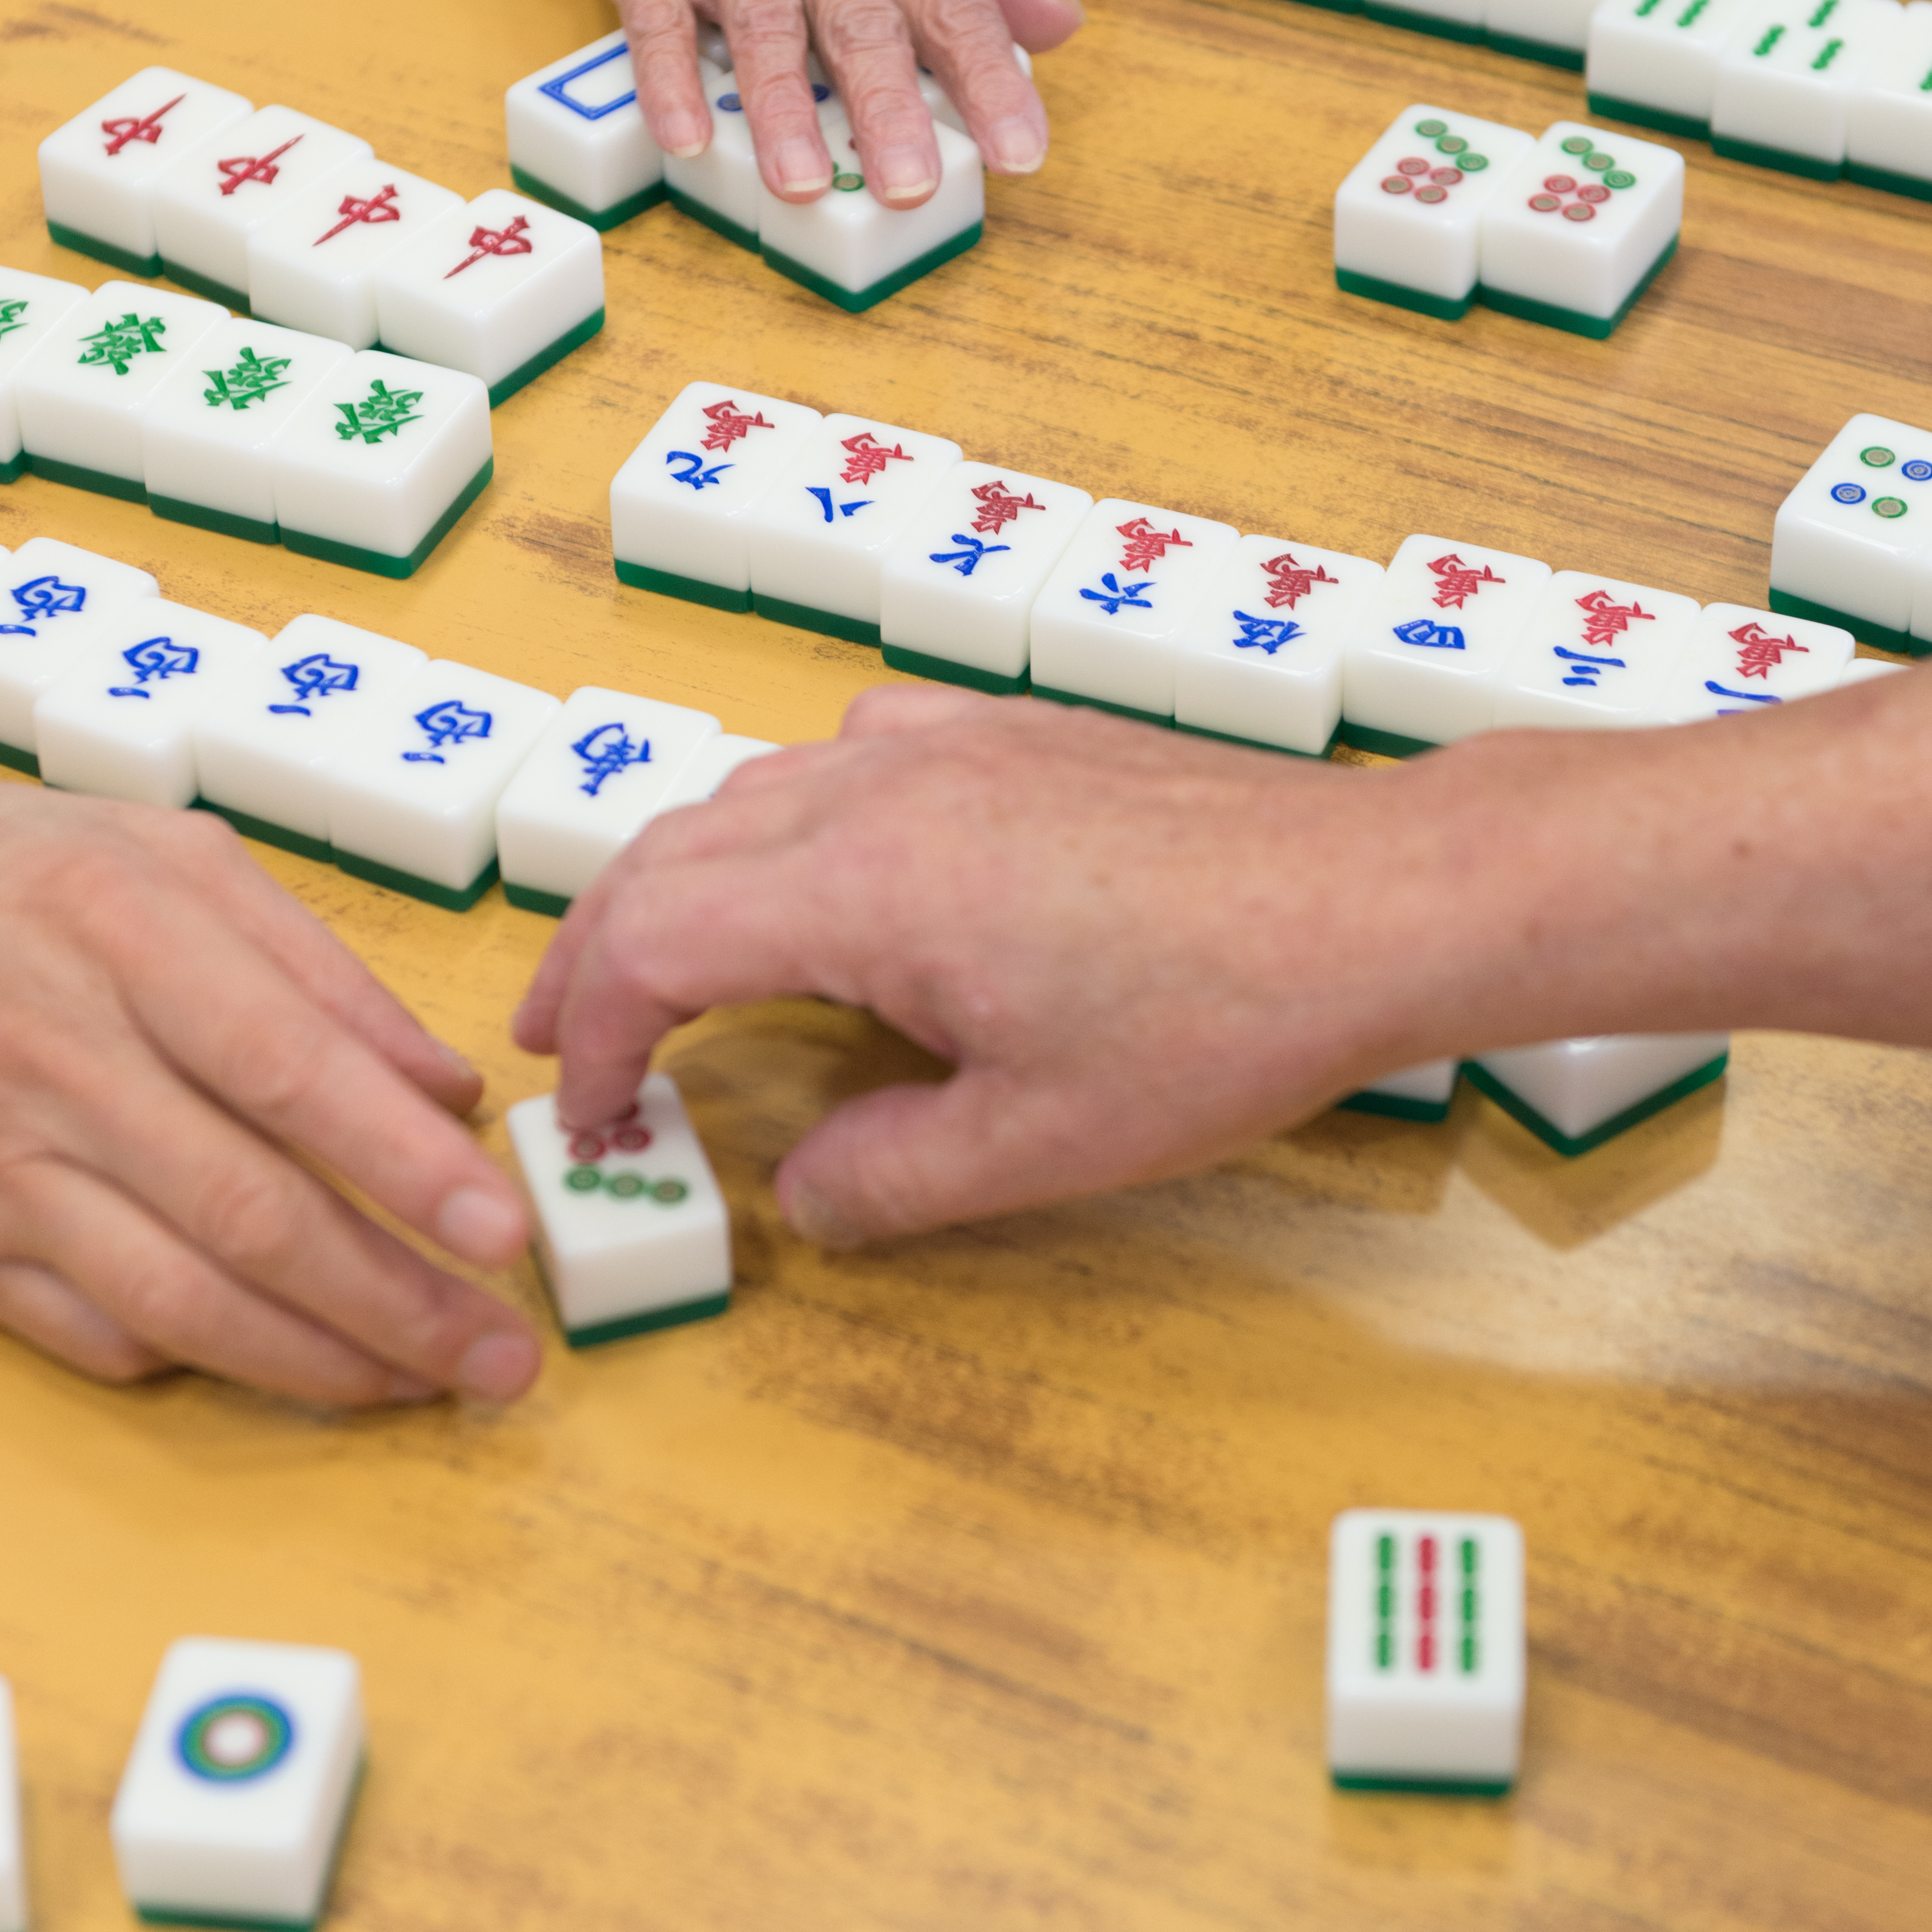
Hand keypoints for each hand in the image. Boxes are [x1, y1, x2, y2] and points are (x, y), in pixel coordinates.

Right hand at [0, 780, 540, 1406]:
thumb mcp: (161, 854)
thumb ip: (317, 964)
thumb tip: (444, 1081)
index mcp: (124, 938)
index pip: (288, 1071)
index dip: (402, 1162)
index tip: (500, 1226)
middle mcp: (60, 1063)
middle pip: (252, 1213)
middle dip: (398, 1301)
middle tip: (504, 1353)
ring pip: (182, 1301)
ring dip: (321, 1360)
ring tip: (425, 1381)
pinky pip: (94, 1333)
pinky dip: (204, 1359)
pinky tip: (287, 1360)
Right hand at [514, 689, 1470, 1243]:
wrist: (1367, 900)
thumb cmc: (1220, 1013)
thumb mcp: (1038, 1141)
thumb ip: (888, 1176)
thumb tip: (805, 1197)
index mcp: (862, 884)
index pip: (653, 940)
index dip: (599, 1034)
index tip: (595, 1113)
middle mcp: (882, 787)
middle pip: (673, 849)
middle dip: (599, 947)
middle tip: (564, 1036)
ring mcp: (949, 744)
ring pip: (752, 791)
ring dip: (684, 878)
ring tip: (670, 958)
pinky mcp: (1012, 734)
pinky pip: (851, 753)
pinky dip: (789, 814)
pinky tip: (825, 865)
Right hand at [544, 0, 1083, 208]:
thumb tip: (1061, 26)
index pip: (956, 5)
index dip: (991, 81)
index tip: (1020, 153)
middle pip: (863, 23)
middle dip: (889, 108)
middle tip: (910, 187)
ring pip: (765, 26)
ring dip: (781, 108)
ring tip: (800, 185)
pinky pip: (659, 22)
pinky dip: (669, 82)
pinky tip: (687, 139)